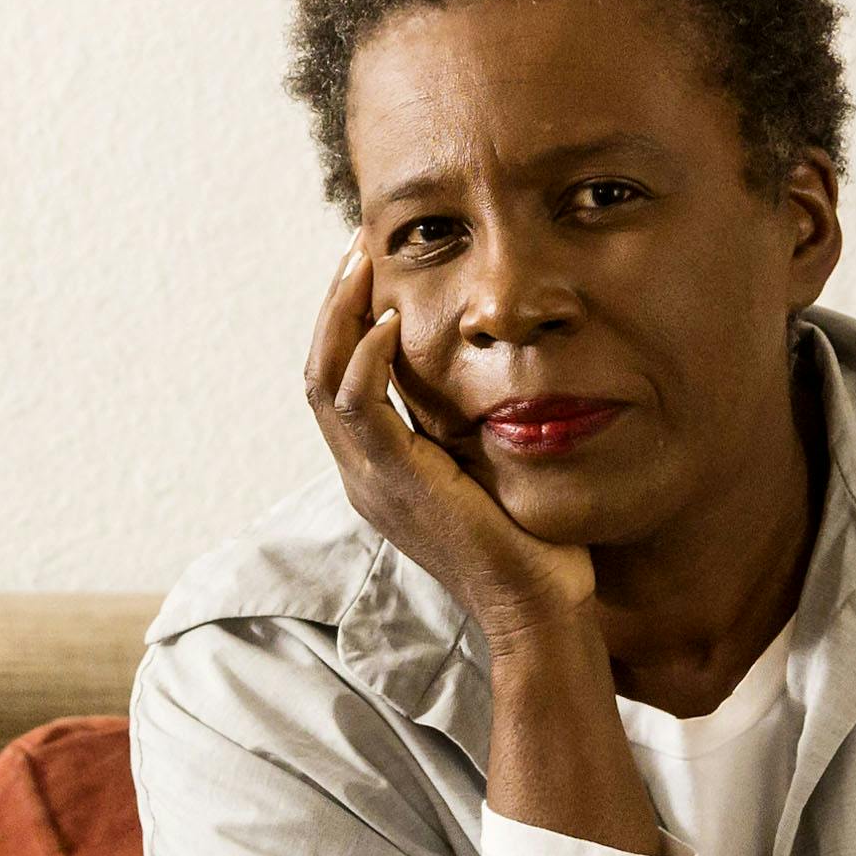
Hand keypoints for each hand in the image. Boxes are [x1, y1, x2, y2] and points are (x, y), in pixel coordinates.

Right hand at [308, 238, 595, 648]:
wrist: (537, 610)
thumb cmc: (533, 545)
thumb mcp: (494, 468)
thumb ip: (477, 425)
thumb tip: (498, 372)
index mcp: (381, 472)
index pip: (341, 382)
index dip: (348, 323)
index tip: (373, 269)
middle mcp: (363, 475)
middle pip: (318, 372)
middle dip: (335, 304)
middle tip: (359, 246)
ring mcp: (370, 482)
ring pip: (324, 381)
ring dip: (340, 315)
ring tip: (362, 262)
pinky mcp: (393, 483)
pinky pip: (358, 408)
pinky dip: (366, 359)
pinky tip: (387, 320)